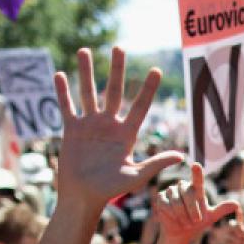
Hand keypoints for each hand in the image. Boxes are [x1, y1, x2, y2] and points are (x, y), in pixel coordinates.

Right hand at [54, 47, 182, 209]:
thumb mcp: (136, 176)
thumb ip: (156, 163)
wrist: (83, 196)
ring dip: (86, 72)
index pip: (141, 106)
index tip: (156, 70)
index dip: (148, 89)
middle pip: (114, 91)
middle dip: (117, 70)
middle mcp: (109, 125)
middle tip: (119, 47)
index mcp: (127, 134)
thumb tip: (182, 156)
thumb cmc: (110, 190)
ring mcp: (90, 125)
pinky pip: (67, 107)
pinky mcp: (72, 130)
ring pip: (88, 93)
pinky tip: (60, 74)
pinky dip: (63, 92)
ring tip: (85, 50)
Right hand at [156, 163, 238, 243]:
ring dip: (182, 215)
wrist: (181, 231)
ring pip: (176, 201)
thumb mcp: (211, 217)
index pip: (197, 179)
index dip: (197, 173)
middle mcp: (183, 186)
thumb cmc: (197, 222)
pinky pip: (166, 205)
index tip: (196, 166)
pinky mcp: (160, 198)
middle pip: (187, 193)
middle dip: (192, 209)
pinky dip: (172, 215)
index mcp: (196, 189)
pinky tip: (174, 219)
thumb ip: (222, 209)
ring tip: (186, 223)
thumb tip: (237, 204)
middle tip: (195, 221)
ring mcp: (170, 191)